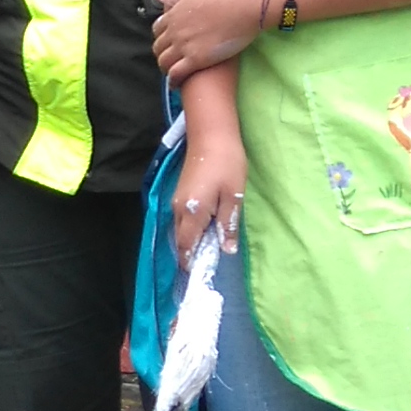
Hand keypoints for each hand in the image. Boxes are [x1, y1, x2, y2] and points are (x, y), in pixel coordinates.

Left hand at [149, 0, 267, 83]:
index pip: (157, 29)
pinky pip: (176, 74)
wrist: (241, 7)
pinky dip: (173, 81)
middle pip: (158, 47)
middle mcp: (174, 31)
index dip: (162, 37)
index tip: (168, 43)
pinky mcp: (195, 60)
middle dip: (162, 54)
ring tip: (173, 74)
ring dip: (166, 69)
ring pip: (164, 62)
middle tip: (170, 60)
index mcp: (174, 14)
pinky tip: (176, 85)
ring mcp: (183, 46)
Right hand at [170, 125, 245, 259]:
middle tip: (206, 264)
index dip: (191, 262)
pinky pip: (181, 220)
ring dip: (190, 242)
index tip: (198, 275)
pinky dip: (189, 230)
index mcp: (193, 213)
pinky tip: (204, 231)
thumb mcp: (233, 197)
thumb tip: (226, 250)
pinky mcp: (180, 194)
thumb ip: (228, 224)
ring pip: (179, 230)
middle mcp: (179, 210)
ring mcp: (177, 201)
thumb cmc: (226, 164)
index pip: (187, 246)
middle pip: (180, 240)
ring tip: (207, 250)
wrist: (211, 135)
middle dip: (190, 254)